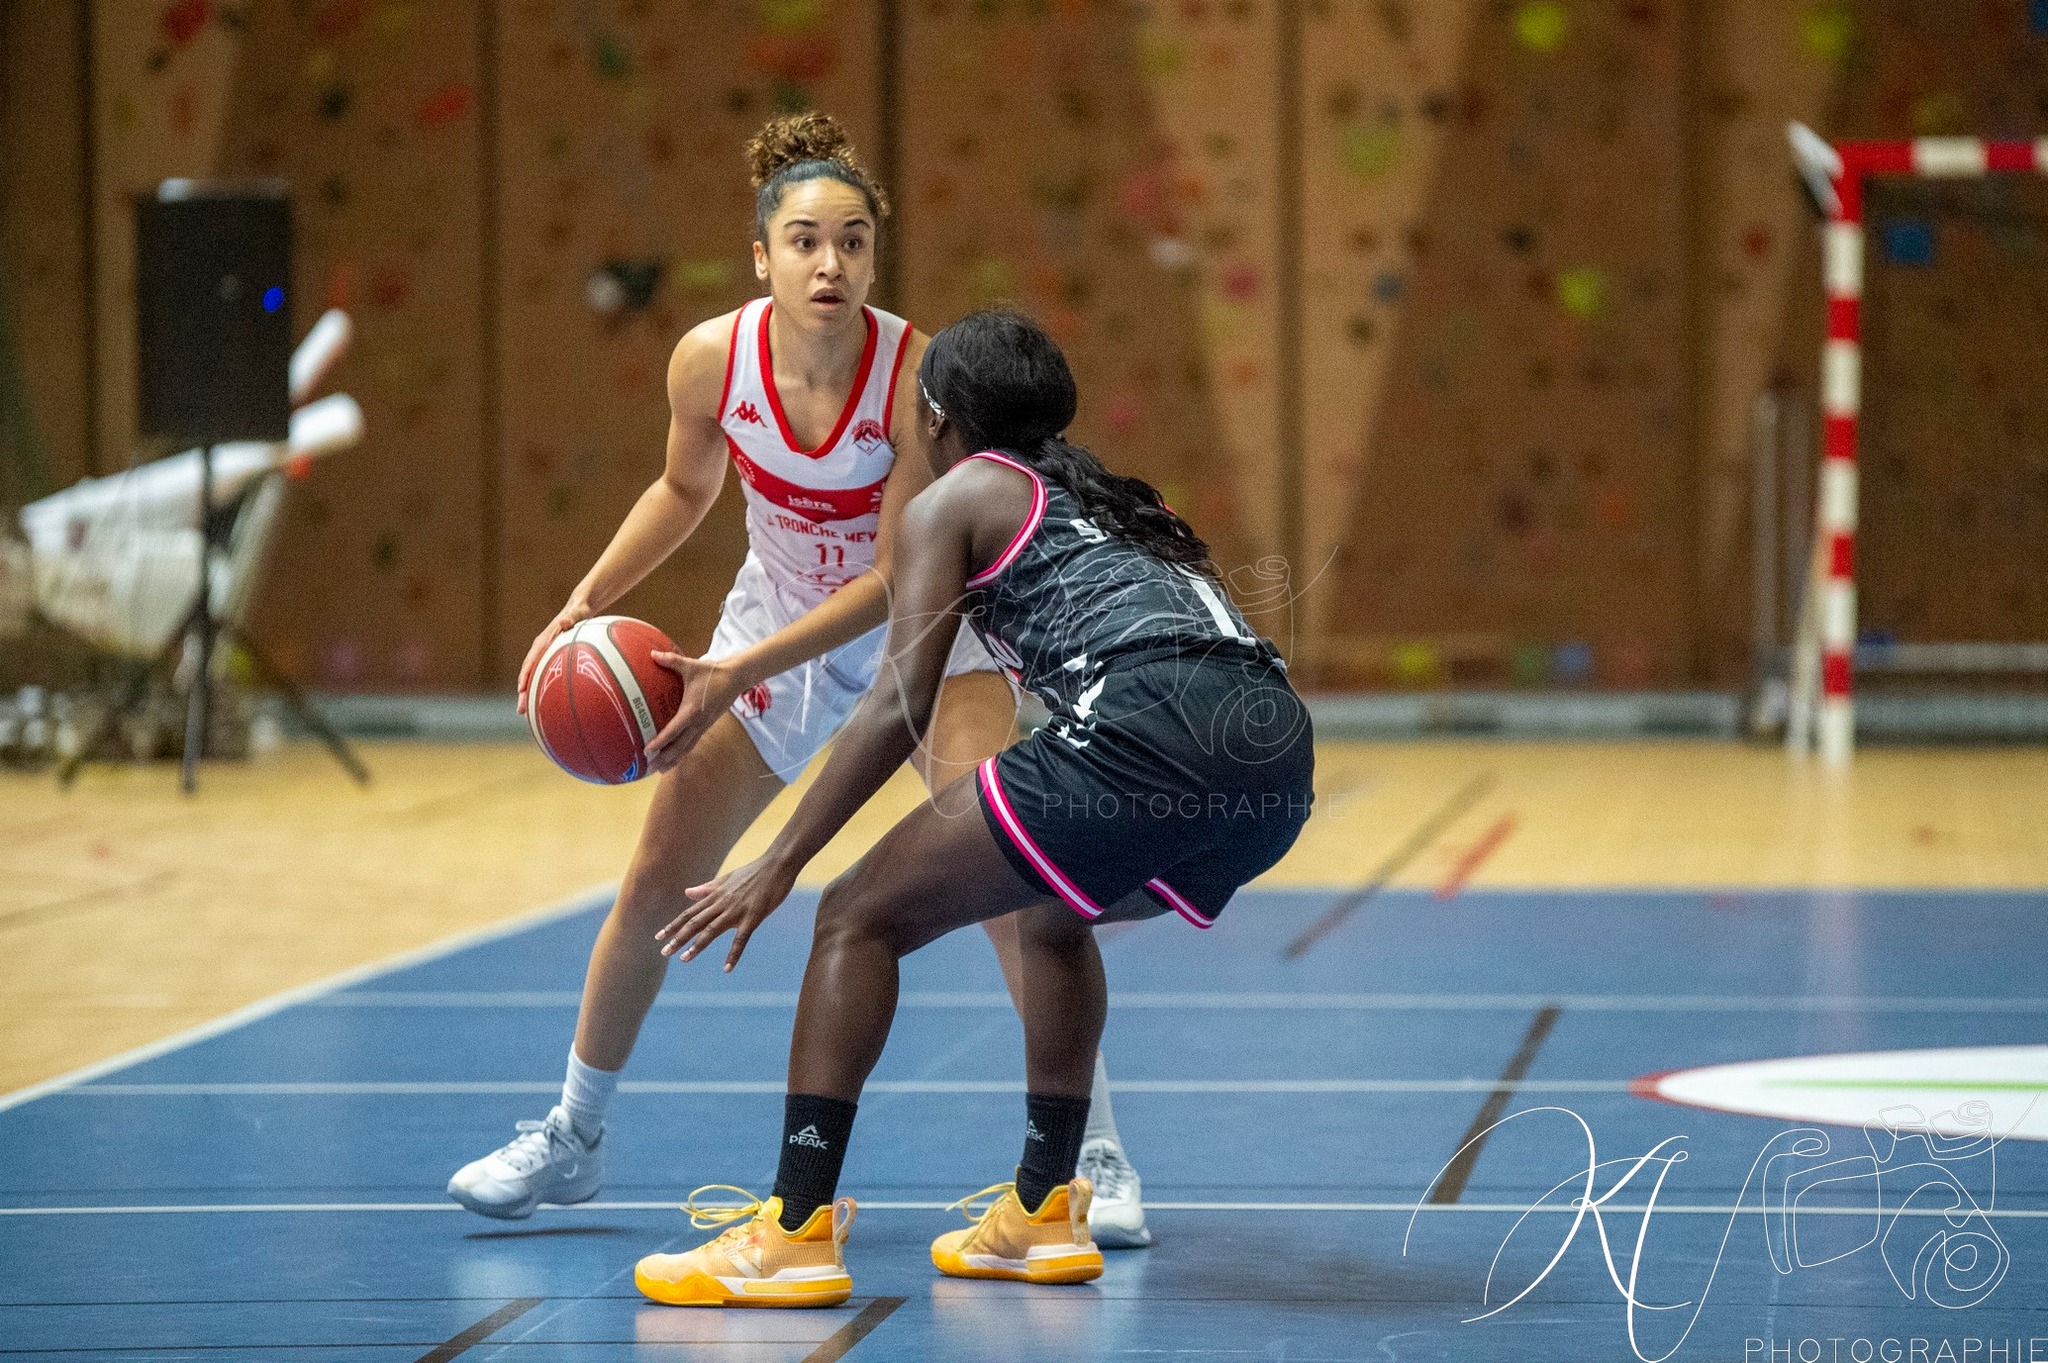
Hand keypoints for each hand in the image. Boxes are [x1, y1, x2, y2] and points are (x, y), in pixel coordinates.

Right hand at [515, 599, 592, 714]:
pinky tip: (549, 707)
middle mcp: (541, 651)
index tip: (521, 689)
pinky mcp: (552, 661)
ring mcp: (546, 657)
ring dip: (531, 696)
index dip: (525, 675)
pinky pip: (546, 677)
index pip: (531, 660)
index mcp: (543, 642)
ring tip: (528, 716)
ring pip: (535, 679)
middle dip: (524, 693)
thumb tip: (564, 621)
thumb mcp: (576, 613)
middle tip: (521, 711)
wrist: (579, 609)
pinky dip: (544, 691)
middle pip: (529, 675)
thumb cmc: (579, 612)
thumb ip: (570, 618)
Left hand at [644, 653, 747, 772]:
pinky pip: (692, 744)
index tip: (647, 750)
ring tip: (658, 770)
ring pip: (686, 749)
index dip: (660, 742)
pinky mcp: (705, 726)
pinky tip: (672, 760)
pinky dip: (681, 754)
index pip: (673, 730)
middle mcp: (698, 722)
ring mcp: (703, 726)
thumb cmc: (712, 672)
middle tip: (649, 767)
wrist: (736, 678)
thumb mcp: (690, 666)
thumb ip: (670, 660)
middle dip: (664, 758)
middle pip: (679, 747)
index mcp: (692, 710)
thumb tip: (652, 654)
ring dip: (673, 760)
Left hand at [655, 852, 798, 970]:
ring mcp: (737, 911)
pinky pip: (741, 939)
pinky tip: (727, 969)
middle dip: (678, 938)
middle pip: (695, 923)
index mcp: (716, 895)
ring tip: (683, 959)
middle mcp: (722, 904)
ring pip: (711, 931)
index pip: (689, 913)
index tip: (659, 936)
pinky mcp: (753, 917)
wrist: (777, 864)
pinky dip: (733, 955)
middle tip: (663, 952)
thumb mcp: (727, 878)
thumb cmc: (754, 871)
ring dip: (697, 946)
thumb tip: (687, 892)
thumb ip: (707, 888)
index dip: (674, 925)